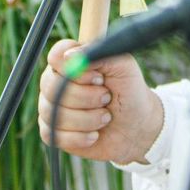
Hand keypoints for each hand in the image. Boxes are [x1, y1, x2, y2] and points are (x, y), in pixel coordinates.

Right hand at [37, 39, 163, 165]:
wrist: (137, 126)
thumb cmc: (129, 91)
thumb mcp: (123, 66)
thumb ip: (98, 53)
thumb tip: (69, 56)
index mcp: (71, 61)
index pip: (55, 56)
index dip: (75, 68)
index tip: (99, 77)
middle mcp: (56, 82)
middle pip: (51, 86)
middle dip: (86, 97)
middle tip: (107, 98)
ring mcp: (52, 107)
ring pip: (55, 113)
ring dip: (88, 118)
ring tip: (106, 117)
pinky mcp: (53, 132)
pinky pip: (54, 135)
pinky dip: (80, 137)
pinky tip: (95, 134)